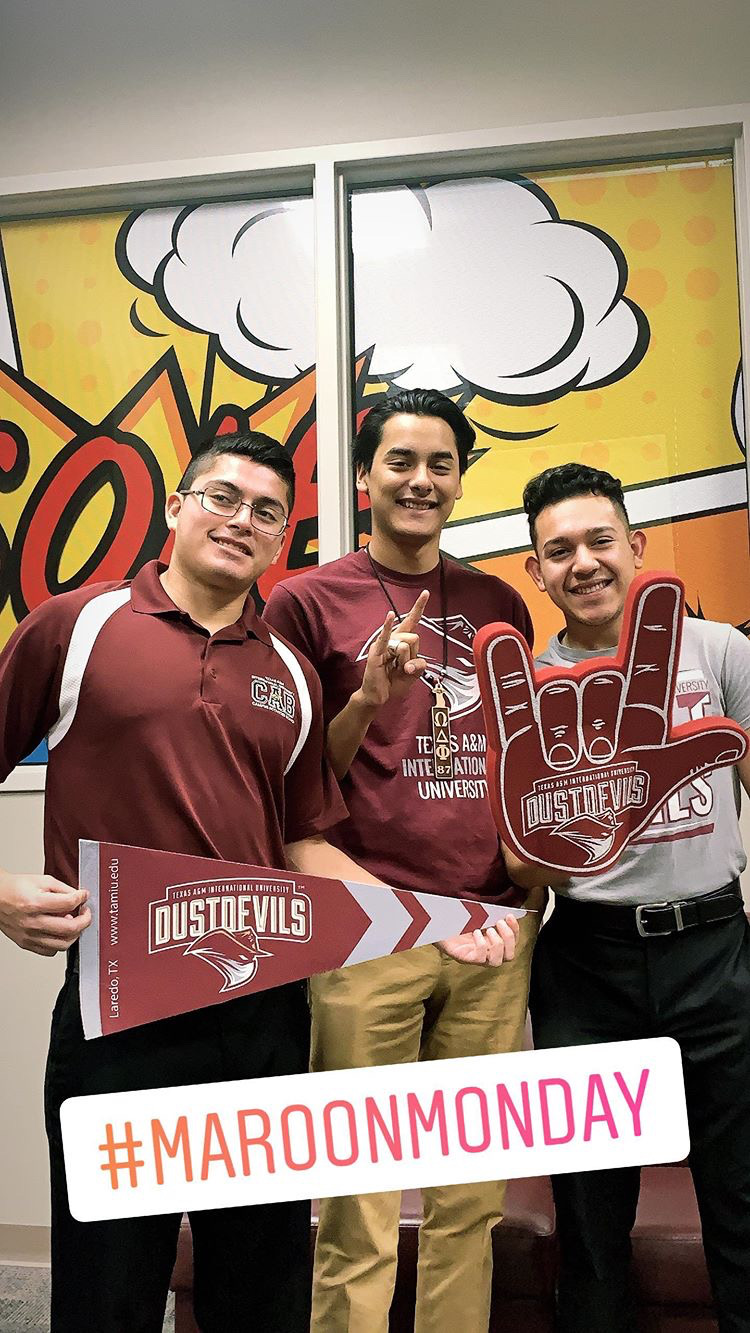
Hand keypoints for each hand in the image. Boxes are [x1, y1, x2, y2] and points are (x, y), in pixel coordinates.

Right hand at [0, 871, 91, 955]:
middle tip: (85, 913)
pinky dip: (60, 943)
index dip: (82, 898)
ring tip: (73, 923)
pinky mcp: (26, 944)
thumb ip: (64, 889)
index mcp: (35, 903)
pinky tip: (59, 932)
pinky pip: (50, 951)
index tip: (84, 896)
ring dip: (75, 934)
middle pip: (70, 928)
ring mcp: (29, 936)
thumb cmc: (16, 889)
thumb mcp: (42, 880)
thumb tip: (79, 897)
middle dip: (85, 919)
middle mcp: (32, 922)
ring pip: (63, 944)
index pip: (69, 903)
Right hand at [358, 590, 429, 707]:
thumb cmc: (394, 682)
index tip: (425, 593)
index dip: (419, 607)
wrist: (378, 695)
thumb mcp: (413, 675)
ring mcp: (385, 644)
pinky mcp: (377, 651)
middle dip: (413, 655)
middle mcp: (394, 638)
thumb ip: (419, 666)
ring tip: (395, 669)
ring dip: (404, 661)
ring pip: (405, 644)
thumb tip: (412, 662)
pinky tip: (390, 616)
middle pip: (414, 638)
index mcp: (403, 641)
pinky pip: (385, 637)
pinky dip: (387, 626)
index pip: (412, 621)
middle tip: (403, 667)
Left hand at [438, 913, 519, 965]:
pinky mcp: (463, 957)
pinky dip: (481, 945)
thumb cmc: (456, 918)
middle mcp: (486, 953)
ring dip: (497, 944)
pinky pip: (479, 959)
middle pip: (509, 957)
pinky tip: (475, 933)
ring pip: (496, 962)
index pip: (512, 944)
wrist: (434, 920)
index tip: (509, 916)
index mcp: (492, 942)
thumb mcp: (478, 915)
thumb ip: (492, 914)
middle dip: (509, 938)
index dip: (515, 931)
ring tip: (488, 929)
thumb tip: (507, 910)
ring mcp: (474, 957)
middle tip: (499, 922)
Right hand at [475, 574, 747, 874]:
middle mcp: (595, 704)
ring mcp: (555, 716)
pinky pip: (510, 700)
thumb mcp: (661, 774)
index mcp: (635, 710)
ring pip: (561, 692)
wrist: (570, 838)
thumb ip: (695, 751)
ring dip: (565, 722)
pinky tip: (497, 638)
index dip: (654, 621)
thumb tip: (741, 736)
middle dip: (600, 708)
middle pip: (600, 678)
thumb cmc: (618, 796)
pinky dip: (504, 671)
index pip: (649, 658)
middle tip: (602, 751)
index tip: (662, 579)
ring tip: (568, 760)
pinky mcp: (517, 736)